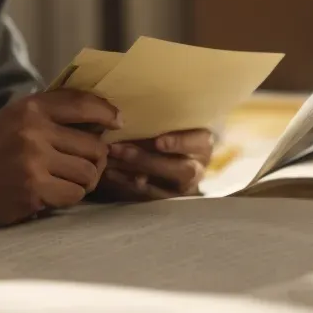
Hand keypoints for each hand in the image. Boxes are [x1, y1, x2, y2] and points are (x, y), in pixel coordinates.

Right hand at [0, 90, 121, 229]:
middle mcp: (33, 131)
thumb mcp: (8, 120)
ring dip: (83, 182)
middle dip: (95, 160)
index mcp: (28, 108)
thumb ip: (45, 117)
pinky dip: (68, 198)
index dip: (107, 112)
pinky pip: (74, 196)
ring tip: (64, 182)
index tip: (117, 123)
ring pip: (89, 173)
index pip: (83, 103)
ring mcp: (33, 162)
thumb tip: (96, 120)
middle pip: (94, 146)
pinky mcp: (32, 191)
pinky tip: (50, 195)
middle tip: (83, 167)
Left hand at [94, 129, 212, 201]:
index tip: (159, 142)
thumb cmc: (176, 131)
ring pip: (161, 184)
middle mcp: (197, 167)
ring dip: (131, 171)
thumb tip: (131, 114)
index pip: (197, 142)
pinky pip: (147, 194)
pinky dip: (127, 183)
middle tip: (119, 150)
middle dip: (146, 160)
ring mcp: (183, 187)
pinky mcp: (167, 198)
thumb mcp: (176, 123)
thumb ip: (161, 121)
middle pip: (178, 169)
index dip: (179, 143)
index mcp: (203, 143)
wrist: (182, 156)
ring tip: (109, 158)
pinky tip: (111, 172)